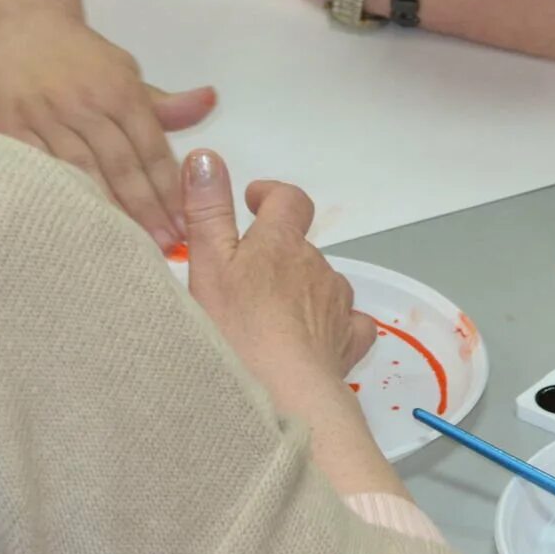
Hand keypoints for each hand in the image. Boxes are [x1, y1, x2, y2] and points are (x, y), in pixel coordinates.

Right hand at [0, 7, 215, 249]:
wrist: (24, 23)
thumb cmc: (83, 57)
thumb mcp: (127, 72)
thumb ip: (165, 103)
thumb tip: (209, 102)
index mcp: (120, 92)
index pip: (152, 149)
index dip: (169, 190)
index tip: (185, 224)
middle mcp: (86, 106)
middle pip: (121, 166)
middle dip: (146, 210)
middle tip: (164, 247)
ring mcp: (47, 118)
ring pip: (81, 172)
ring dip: (106, 211)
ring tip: (125, 246)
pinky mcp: (12, 128)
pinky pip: (39, 170)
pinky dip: (57, 198)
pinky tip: (73, 225)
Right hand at [181, 149, 378, 383]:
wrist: (281, 396)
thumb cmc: (236, 330)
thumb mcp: (208, 264)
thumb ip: (207, 210)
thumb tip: (206, 157)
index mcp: (281, 243)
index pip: (288, 200)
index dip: (272, 195)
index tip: (253, 200)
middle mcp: (317, 266)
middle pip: (301, 247)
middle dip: (276, 255)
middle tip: (242, 279)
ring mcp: (337, 305)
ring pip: (322, 284)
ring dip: (300, 291)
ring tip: (269, 317)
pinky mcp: (348, 342)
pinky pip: (347, 323)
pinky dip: (332, 325)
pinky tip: (314, 340)